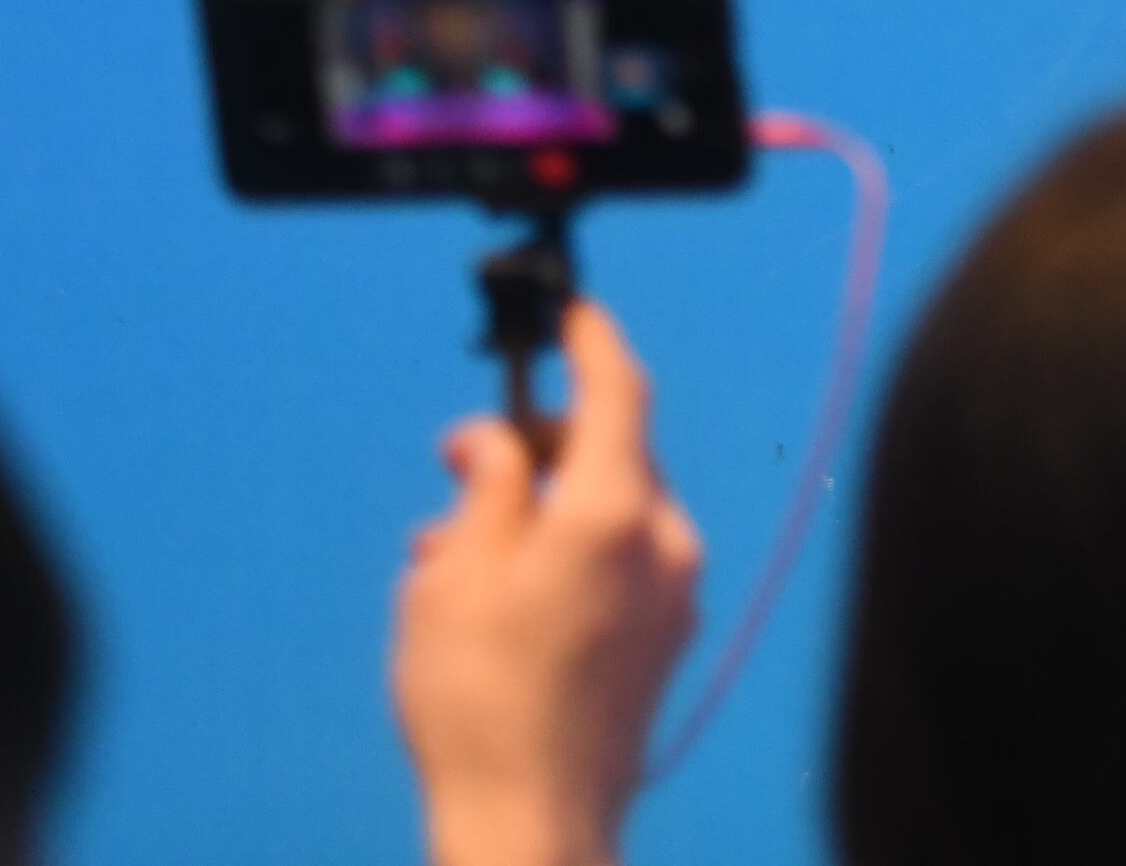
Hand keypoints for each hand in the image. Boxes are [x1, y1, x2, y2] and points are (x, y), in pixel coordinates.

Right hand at [394, 303, 704, 865]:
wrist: (535, 824)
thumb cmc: (480, 703)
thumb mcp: (452, 575)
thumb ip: (484, 486)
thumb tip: (495, 439)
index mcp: (615, 510)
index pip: (617, 391)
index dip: (592, 341)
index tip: (571, 311)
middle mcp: (664, 540)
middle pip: (609, 456)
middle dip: (535, 451)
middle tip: (459, 464)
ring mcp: (676, 593)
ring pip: (608, 516)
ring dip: (540, 515)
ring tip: (449, 560)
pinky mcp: (669, 638)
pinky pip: (620, 566)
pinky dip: (567, 558)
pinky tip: (497, 601)